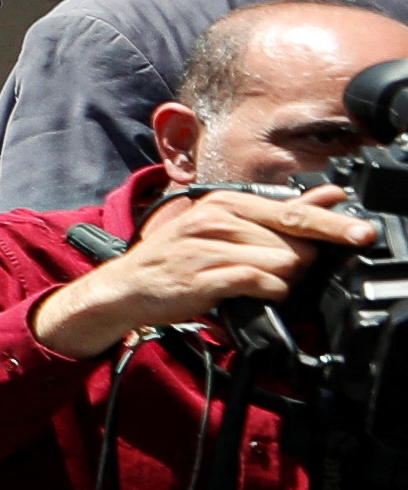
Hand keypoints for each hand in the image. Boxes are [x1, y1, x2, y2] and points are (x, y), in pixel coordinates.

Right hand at [36, 182, 381, 357]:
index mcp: (228, 201)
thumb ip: (283, 211)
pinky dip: (268, 293)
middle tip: (276, 272)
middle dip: (299, 263)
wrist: (125, 287)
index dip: (335, 224)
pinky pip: (259, 282)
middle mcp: (218, 217)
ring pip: (281, 264)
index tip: (364, 235)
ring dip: (282, 281)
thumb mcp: (228, 226)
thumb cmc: (179, 259)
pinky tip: (256, 294)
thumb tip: (333, 194)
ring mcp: (208, 246)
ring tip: (257, 284)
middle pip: (294, 242)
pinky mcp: (202, 275)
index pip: (295, 211)